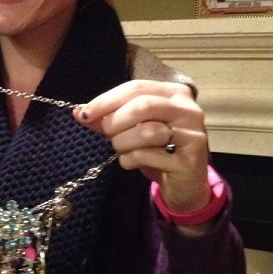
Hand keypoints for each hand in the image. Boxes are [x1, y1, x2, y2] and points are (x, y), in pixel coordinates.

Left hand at [73, 80, 210, 213]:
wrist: (185, 185)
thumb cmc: (157, 152)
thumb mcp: (131, 131)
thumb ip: (109, 118)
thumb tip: (80, 112)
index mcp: (175, 93)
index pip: (136, 88)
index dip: (107, 100)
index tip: (84, 114)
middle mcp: (188, 110)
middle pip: (143, 106)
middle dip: (116, 121)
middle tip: (107, 135)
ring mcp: (192, 135)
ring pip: (146, 131)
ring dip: (123, 143)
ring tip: (122, 149)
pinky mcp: (189, 160)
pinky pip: (148, 155)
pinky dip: (130, 160)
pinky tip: (132, 163)